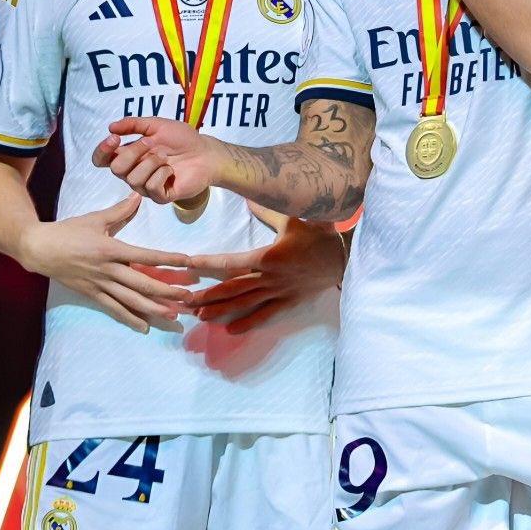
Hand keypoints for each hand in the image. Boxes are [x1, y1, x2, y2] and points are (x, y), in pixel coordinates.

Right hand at [19, 195, 195, 333]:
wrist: (39, 249)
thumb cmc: (67, 232)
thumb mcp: (94, 219)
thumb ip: (119, 211)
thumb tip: (138, 197)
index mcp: (111, 249)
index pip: (146, 256)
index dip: (168, 259)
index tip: (188, 262)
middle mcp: (108, 270)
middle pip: (143, 283)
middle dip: (167, 291)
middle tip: (188, 296)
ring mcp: (100, 285)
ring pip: (131, 300)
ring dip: (153, 309)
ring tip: (173, 315)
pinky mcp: (92, 294)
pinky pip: (114, 309)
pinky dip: (130, 318)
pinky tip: (145, 327)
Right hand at [92, 117, 221, 204]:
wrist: (206, 153)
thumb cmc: (183, 139)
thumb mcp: (157, 125)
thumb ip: (133, 124)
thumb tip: (110, 126)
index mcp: (129, 155)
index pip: (102, 159)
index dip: (102, 151)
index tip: (114, 138)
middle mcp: (134, 172)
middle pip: (116, 169)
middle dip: (133, 153)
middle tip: (152, 144)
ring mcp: (146, 186)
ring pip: (133, 179)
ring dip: (151, 162)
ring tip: (165, 157)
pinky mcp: (160, 196)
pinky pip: (151, 187)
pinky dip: (161, 174)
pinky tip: (171, 170)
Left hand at [188, 217, 344, 333]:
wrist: (345, 258)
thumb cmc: (319, 235)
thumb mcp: (293, 217)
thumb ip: (267, 211)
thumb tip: (247, 199)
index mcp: (268, 256)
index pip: (231, 262)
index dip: (208, 264)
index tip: (189, 265)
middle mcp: (270, 277)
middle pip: (232, 288)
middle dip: (208, 295)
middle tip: (185, 301)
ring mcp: (279, 292)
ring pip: (245, 303)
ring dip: (222, 310)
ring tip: (201, 316)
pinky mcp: (289, 301)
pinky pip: (266, 314)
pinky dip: (249, 323)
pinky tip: (231, 330)